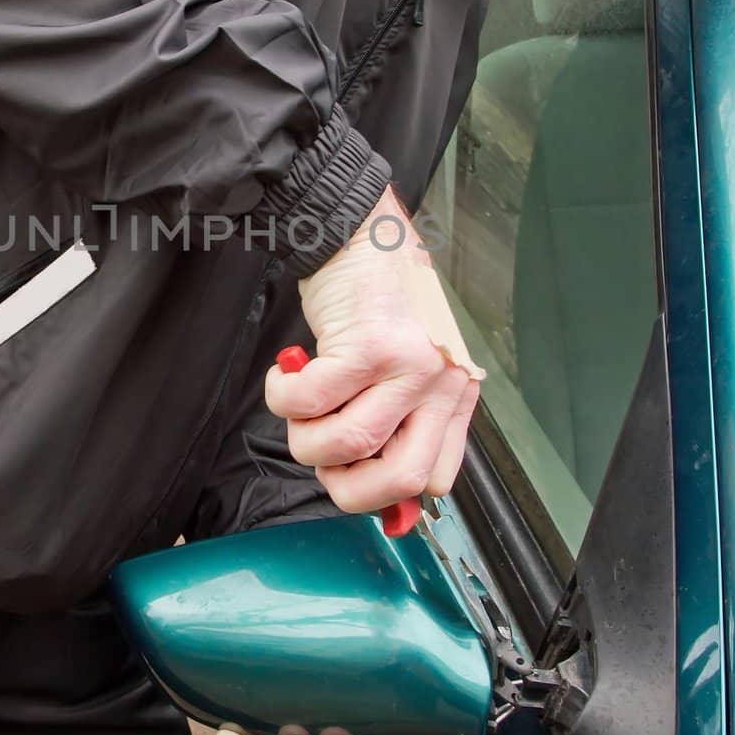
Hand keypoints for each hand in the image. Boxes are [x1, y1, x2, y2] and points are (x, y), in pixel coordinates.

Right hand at [265, 186, 482, 514]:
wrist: (358, 229)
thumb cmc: (375, 297)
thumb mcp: (402, 363)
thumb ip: (398, 421)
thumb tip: (385, 506)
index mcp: (451, 393)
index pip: (436, 479)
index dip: (385, 494)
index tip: (351, 476)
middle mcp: (439, 383)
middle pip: (401, 479)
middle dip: (347, 488)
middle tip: (321, 458)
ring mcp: (407, 366)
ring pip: (346, 444)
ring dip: (304, 437)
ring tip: (298, 404)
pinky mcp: (368, 347)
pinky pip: (308, 403)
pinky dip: (283, 396)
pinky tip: (287, 373)